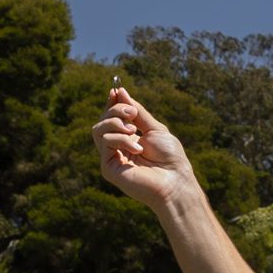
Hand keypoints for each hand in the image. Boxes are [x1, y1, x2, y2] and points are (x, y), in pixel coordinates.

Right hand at [92, 85, 198, 212]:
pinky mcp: (108, 168)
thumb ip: (136, 111)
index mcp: (127, 140)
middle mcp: (117, 149)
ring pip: (98, 130)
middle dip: (115, 110)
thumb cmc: (169, 157)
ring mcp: (111, 159)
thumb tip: (120, 92)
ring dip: (117, 123)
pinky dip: (122, 139)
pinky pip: (106, 142)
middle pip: (102, 121)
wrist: (174, 180)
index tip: (115, 91)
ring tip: (135, 131)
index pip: (111, 119)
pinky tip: (137, 148)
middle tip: (133, 114)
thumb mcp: (154, 127)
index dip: (111, 104)